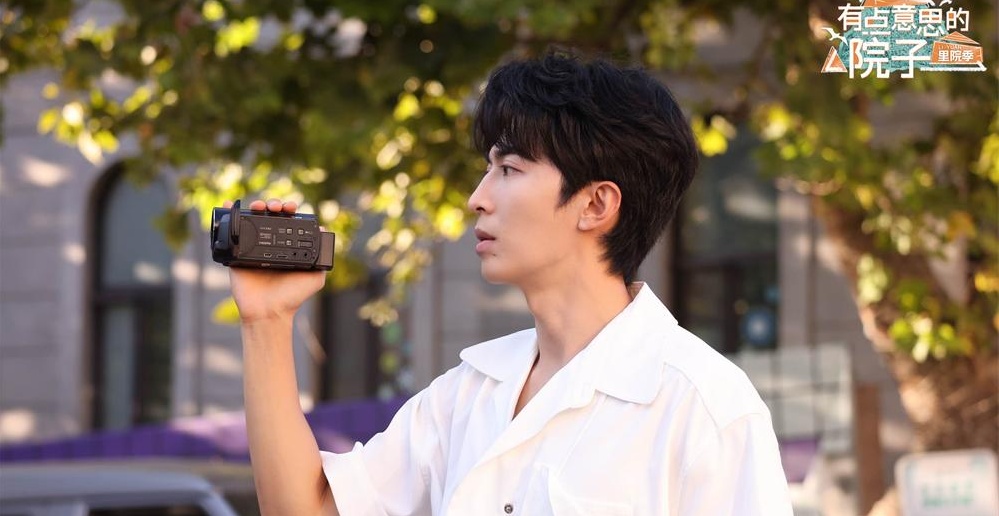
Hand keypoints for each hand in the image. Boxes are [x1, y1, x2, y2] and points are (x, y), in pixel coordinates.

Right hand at [224, 199, 326, 322]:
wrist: (269, 311)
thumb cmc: (292, 297)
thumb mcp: (315, 277)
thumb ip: (321, 257)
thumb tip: (323, 231)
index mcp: (286, 247)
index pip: (287, 222)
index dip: (289, 210)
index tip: (291, 207)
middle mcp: (269, 245)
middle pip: (270, 216)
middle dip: (274, 205)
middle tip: (276, 207)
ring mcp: (251, 248)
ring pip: (252, 219)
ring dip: (256, 206)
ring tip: (259, 205)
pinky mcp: (236, 254)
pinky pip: (230, 231)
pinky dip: (228, 214)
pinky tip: (229, 204)